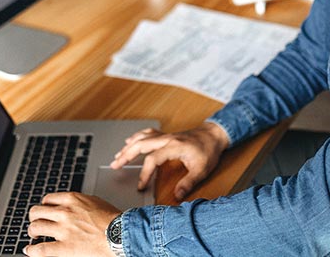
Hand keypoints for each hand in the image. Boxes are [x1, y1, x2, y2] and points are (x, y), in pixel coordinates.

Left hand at [25, 192, 119, 256]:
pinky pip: (40, 249)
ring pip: (35, 227)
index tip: (44, 211)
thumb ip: (81, 203)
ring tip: (34, 236)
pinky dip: (32, 250)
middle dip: (35, 218)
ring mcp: (63, 230)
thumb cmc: (113, 220)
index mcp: (73, 200)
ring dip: (32, 232)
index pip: (48, 199)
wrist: (120, 234)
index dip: (44, 206)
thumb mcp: (96, 202)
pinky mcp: (64, 248)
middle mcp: (65, 212)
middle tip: (36, 223)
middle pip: (37, 211)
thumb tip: (75, 206)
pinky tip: (29, 250)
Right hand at [110, 122, 229, 199]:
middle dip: (126, 155)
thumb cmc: (209, 151)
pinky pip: (148, 133)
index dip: (144, 173)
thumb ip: (188, 183)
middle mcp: (167, 138)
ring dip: (129, 146)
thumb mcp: (202, 170)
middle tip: (114, 165)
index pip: (152, 159)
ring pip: (142, 137)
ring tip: (118, 155)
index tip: (140, 186)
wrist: (214, 135)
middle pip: (141, 144)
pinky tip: (130, 141)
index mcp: (174, 146)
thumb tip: (177, 196)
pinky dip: (137, 137)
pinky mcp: (167, 135)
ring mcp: (166, 135)